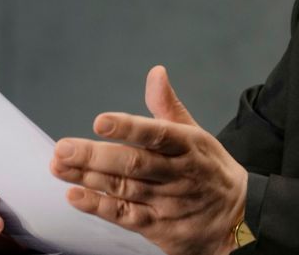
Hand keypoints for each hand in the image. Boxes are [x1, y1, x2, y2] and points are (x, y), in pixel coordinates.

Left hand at [50, 66, 248, 254]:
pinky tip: (76, 195)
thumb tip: (156, 72)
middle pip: (133, 164)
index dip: (128, 127)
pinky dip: (99, 206)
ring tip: (59, 166)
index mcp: (188, 146)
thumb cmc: (209, 169)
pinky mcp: (158, 226)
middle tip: (64, 148)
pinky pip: (125, 216)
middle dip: (95, 156)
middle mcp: (177, 174)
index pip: (157, 134)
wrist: (238, 218)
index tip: (101, 121)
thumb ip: (168, 106)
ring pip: (124, 189)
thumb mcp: (196, 134)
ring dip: (88, 178)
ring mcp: (167, 202)